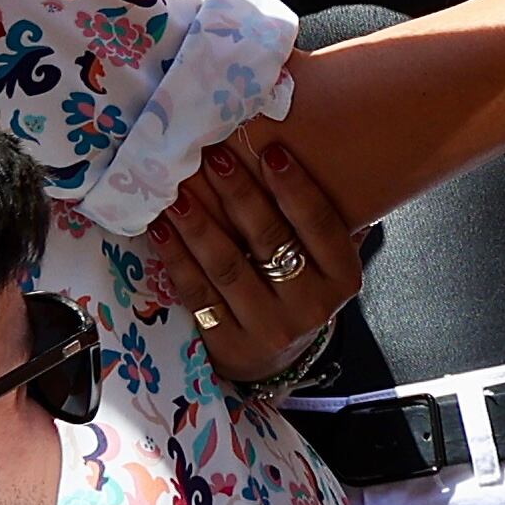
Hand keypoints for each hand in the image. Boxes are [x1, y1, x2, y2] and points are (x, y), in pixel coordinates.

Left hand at [150, 129, 364, 382]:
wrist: (276, 357)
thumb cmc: (301, 286)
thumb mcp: (326, 258)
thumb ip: (325, 216)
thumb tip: (317, 146)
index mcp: (342, 276)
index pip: (321, 224)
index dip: (295, 187)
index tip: (270, 151)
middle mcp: (311, 305)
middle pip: (270, 240)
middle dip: (239, 194)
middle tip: (215, 156)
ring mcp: (268, 328)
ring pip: (227, 266)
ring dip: (199, 223)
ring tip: (178, 190)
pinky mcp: (228, 345)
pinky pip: (197, 293)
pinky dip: (177, 257)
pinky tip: (161, 229)